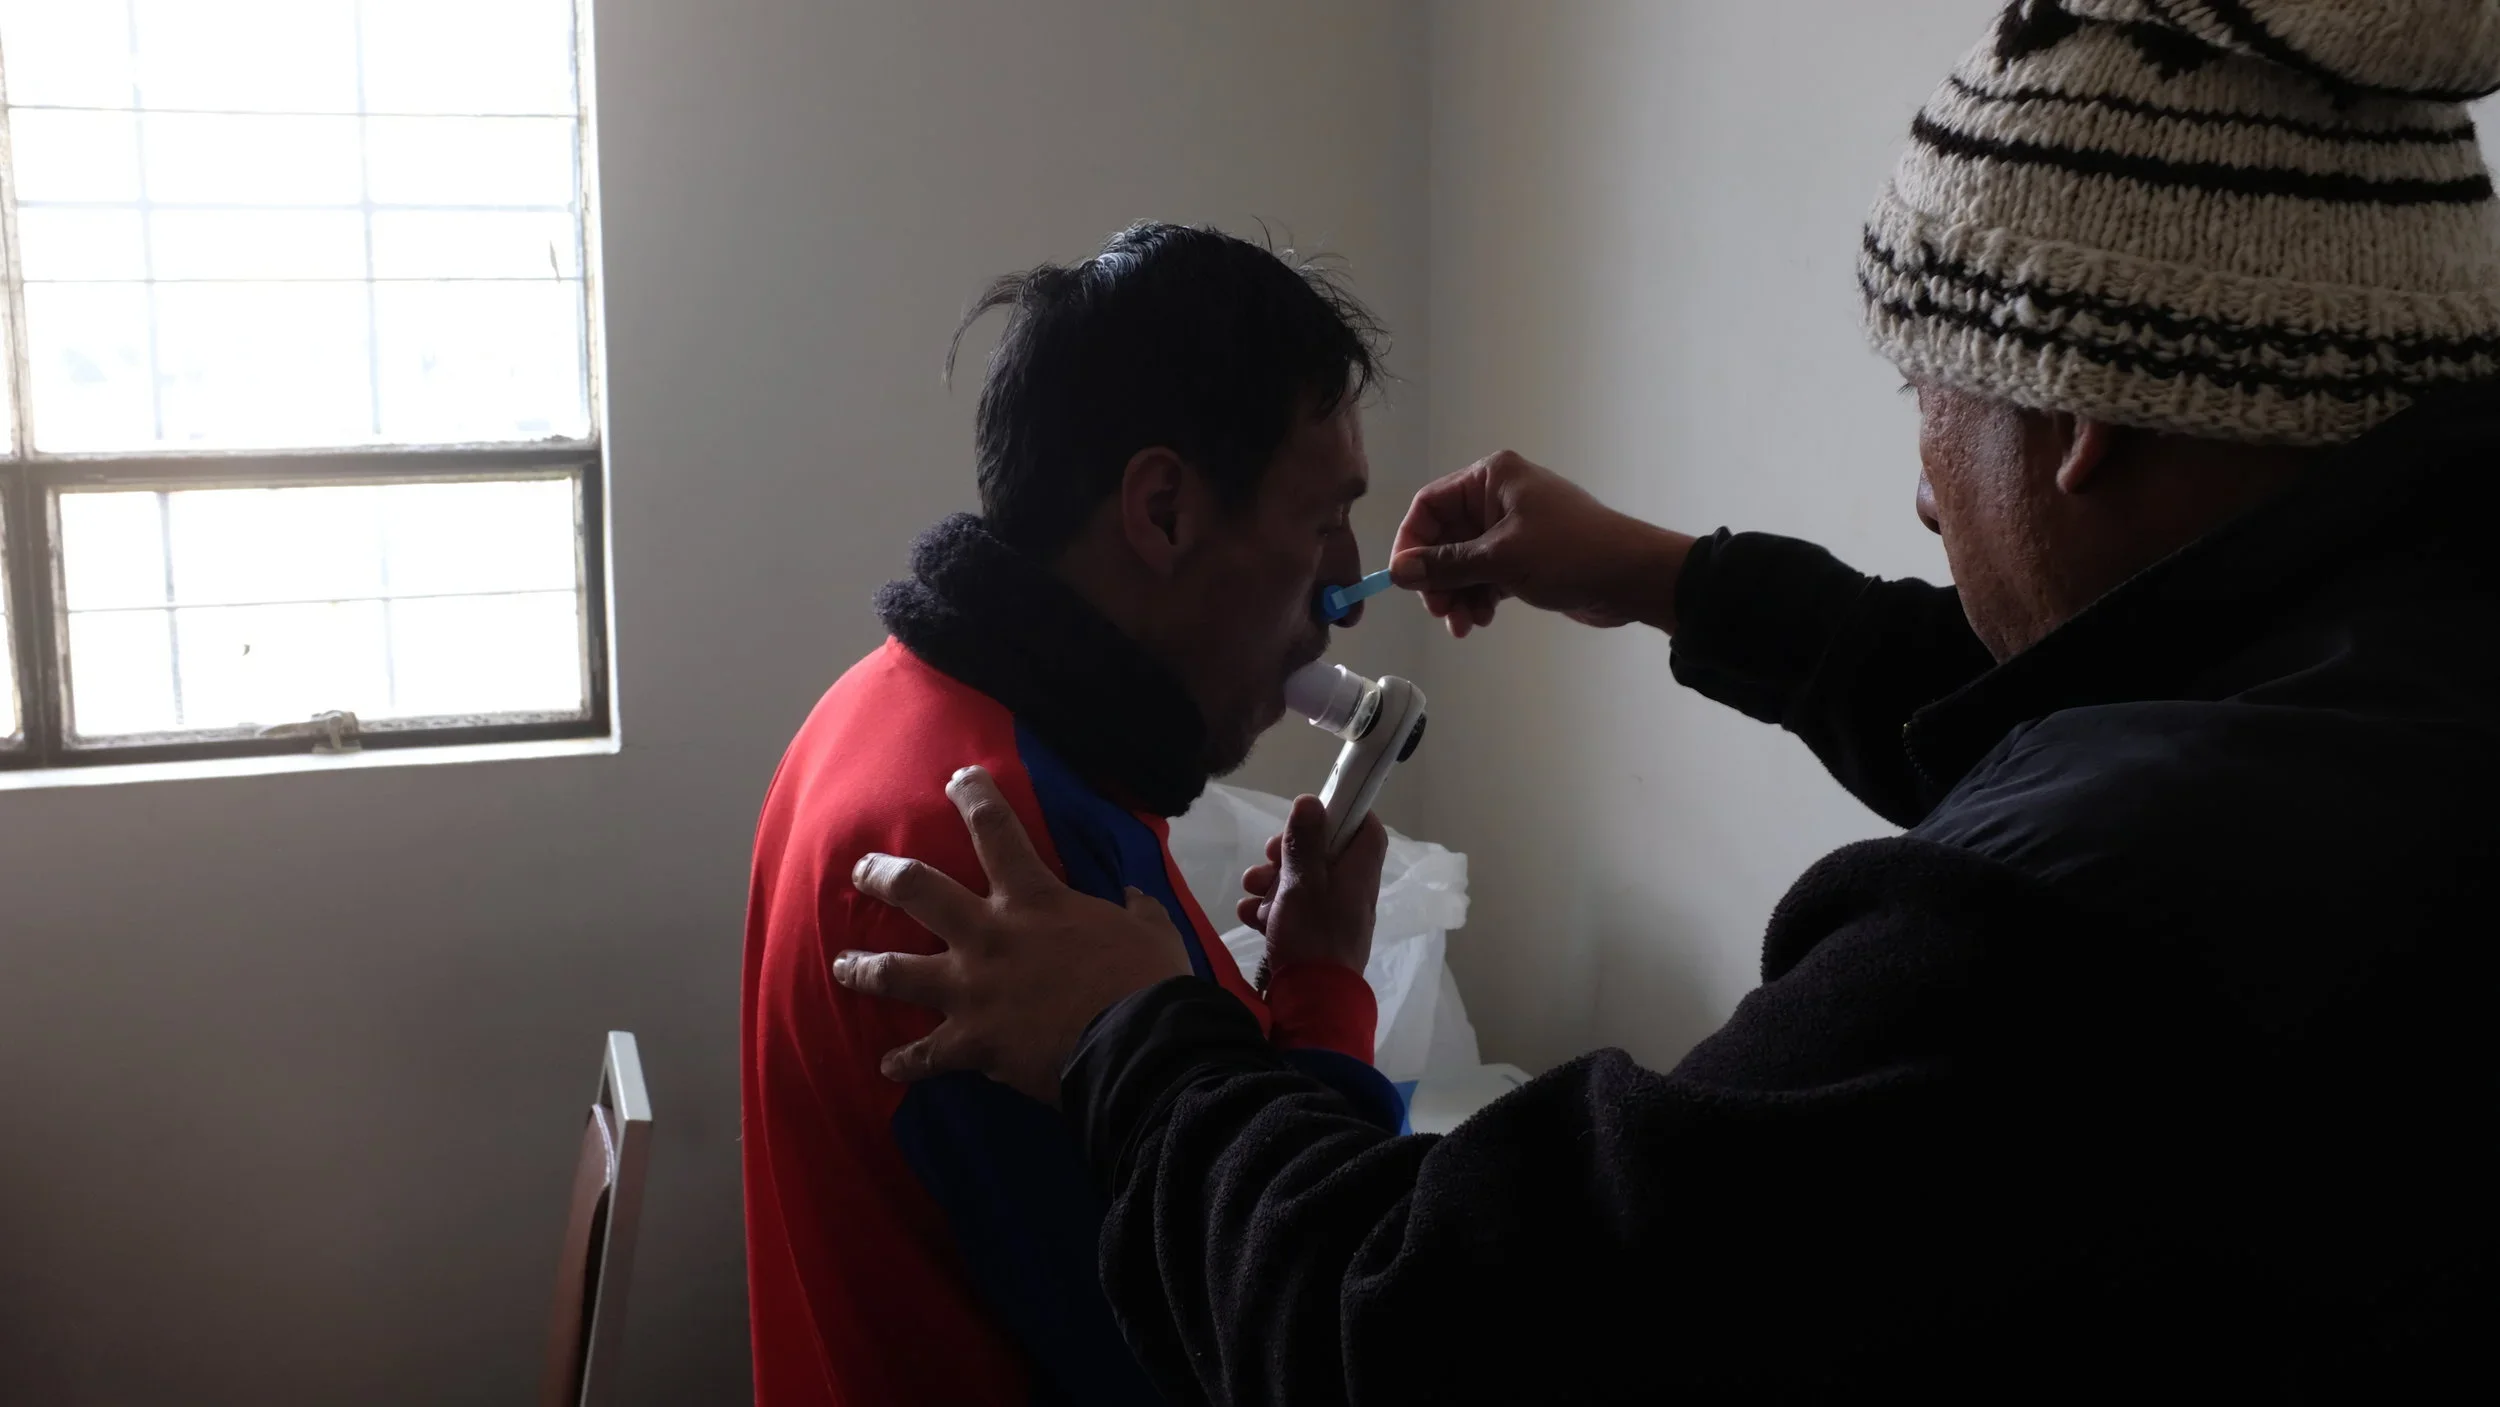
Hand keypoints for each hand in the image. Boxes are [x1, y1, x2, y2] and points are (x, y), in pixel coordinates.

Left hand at [833, 766, 1192, 1105]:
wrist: (1136, 1047)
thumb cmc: (1147, 982)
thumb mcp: (1152, 932)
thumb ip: (1138, 911)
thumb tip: (1135, 898)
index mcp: (1033, 899)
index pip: (997, 829)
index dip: (973, 796)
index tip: (957, 778)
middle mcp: (988, 934)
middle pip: (917, 890)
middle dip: (882, 876)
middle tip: (860, 870)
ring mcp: (971, 989)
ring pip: (896, 972)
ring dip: (863, 969)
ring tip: (842, 966)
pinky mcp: (970, 1042)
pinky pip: (925, 1055)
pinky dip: (905, 1063)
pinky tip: (888, 1067)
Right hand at [1236, 795, 1387, 973]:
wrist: (1312, 1003)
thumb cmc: (1312, 935)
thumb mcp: (1303, 882)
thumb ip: (1305, 841)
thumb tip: (1311, 800)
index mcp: (1358, 873)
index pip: (1366, 829)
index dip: (1344, 813)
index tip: (1313, 812)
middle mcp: (1350, 892)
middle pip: (1324, 856)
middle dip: (1287, 853)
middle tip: (1266, 857)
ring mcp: (1332, 918)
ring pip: (1301, 884)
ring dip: (1271, 883)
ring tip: (1252, 891)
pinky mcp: (1312, 940)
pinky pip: (1291, 914)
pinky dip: (1270, 911)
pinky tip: (1250, 917)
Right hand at [1389, 450, 1696, 636]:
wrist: (1633, 578)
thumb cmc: (1570, 553)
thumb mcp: (1501, 558)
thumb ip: (1446, 565)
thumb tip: (1398, 572)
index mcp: (1491, 478)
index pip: (1430, 505)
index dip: (1411, 543)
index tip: (1403, 580)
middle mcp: (1498, 497)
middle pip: (1444, 538)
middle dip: (1438, 578)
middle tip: (1439, 611)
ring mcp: (1513, 529)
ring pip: (1464, 562)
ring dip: (1458, 594)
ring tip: (1465, 624)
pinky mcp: (1526, 557)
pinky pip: (1486, 576)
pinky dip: (1478, 597)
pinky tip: (1481, 619)